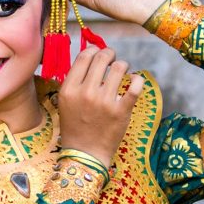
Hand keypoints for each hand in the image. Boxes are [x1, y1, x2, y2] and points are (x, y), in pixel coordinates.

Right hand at [58, 46, 143, 167]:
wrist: (85, 154)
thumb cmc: (75, 126)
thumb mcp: (65, 101)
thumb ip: (75, 80)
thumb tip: (91, 57)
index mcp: (70, 89)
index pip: (84, 56)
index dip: (94, 50)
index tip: (99, 53)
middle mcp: (86, 92)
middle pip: (102, 57)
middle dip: (110, 54)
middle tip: (113, 60)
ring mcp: (105, 102)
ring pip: (119, 67)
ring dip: (123, 65)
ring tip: (123, 71)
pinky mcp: (121, 111)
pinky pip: (135, 85)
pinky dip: (138, 79)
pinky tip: (135, 81)